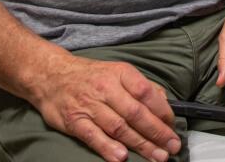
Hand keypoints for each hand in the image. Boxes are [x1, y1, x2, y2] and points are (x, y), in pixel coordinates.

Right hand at [28, 55, 180, 161]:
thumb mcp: (117, 71)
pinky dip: (107, 147)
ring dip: (139, 144)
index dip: (162, 111)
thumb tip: (164, 103)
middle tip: (172, 147)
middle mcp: (106, 88)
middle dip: (157, 132)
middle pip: (135, 113)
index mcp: (121, 73)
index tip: (173, 126)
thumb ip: (141, 86)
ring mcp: (89, 105)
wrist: (51, 76)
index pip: (146, 93)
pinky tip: (121, 157)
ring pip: (118, 127)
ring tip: (156, 156)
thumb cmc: (91, 76)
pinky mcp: (74, 121)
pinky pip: (93, 136)